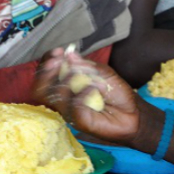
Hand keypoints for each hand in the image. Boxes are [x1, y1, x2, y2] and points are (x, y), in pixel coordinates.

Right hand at [33, 48, 147, 145]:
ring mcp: (69, 111)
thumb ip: (86, 65)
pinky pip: (73, 106)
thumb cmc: (117, 93)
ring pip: (53, 97)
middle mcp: (63, 99)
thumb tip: (69, 55)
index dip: (47, 61)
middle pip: (39, 88)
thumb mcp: (103, 72)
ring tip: (80, 74)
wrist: (133, 113)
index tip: (58, 51)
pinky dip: (83, 93)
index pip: (46, 73)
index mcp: (66, 84)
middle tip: (58, 61)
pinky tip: (95, 89)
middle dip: (45, 72)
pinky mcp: (78, 121)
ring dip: (64, 81)